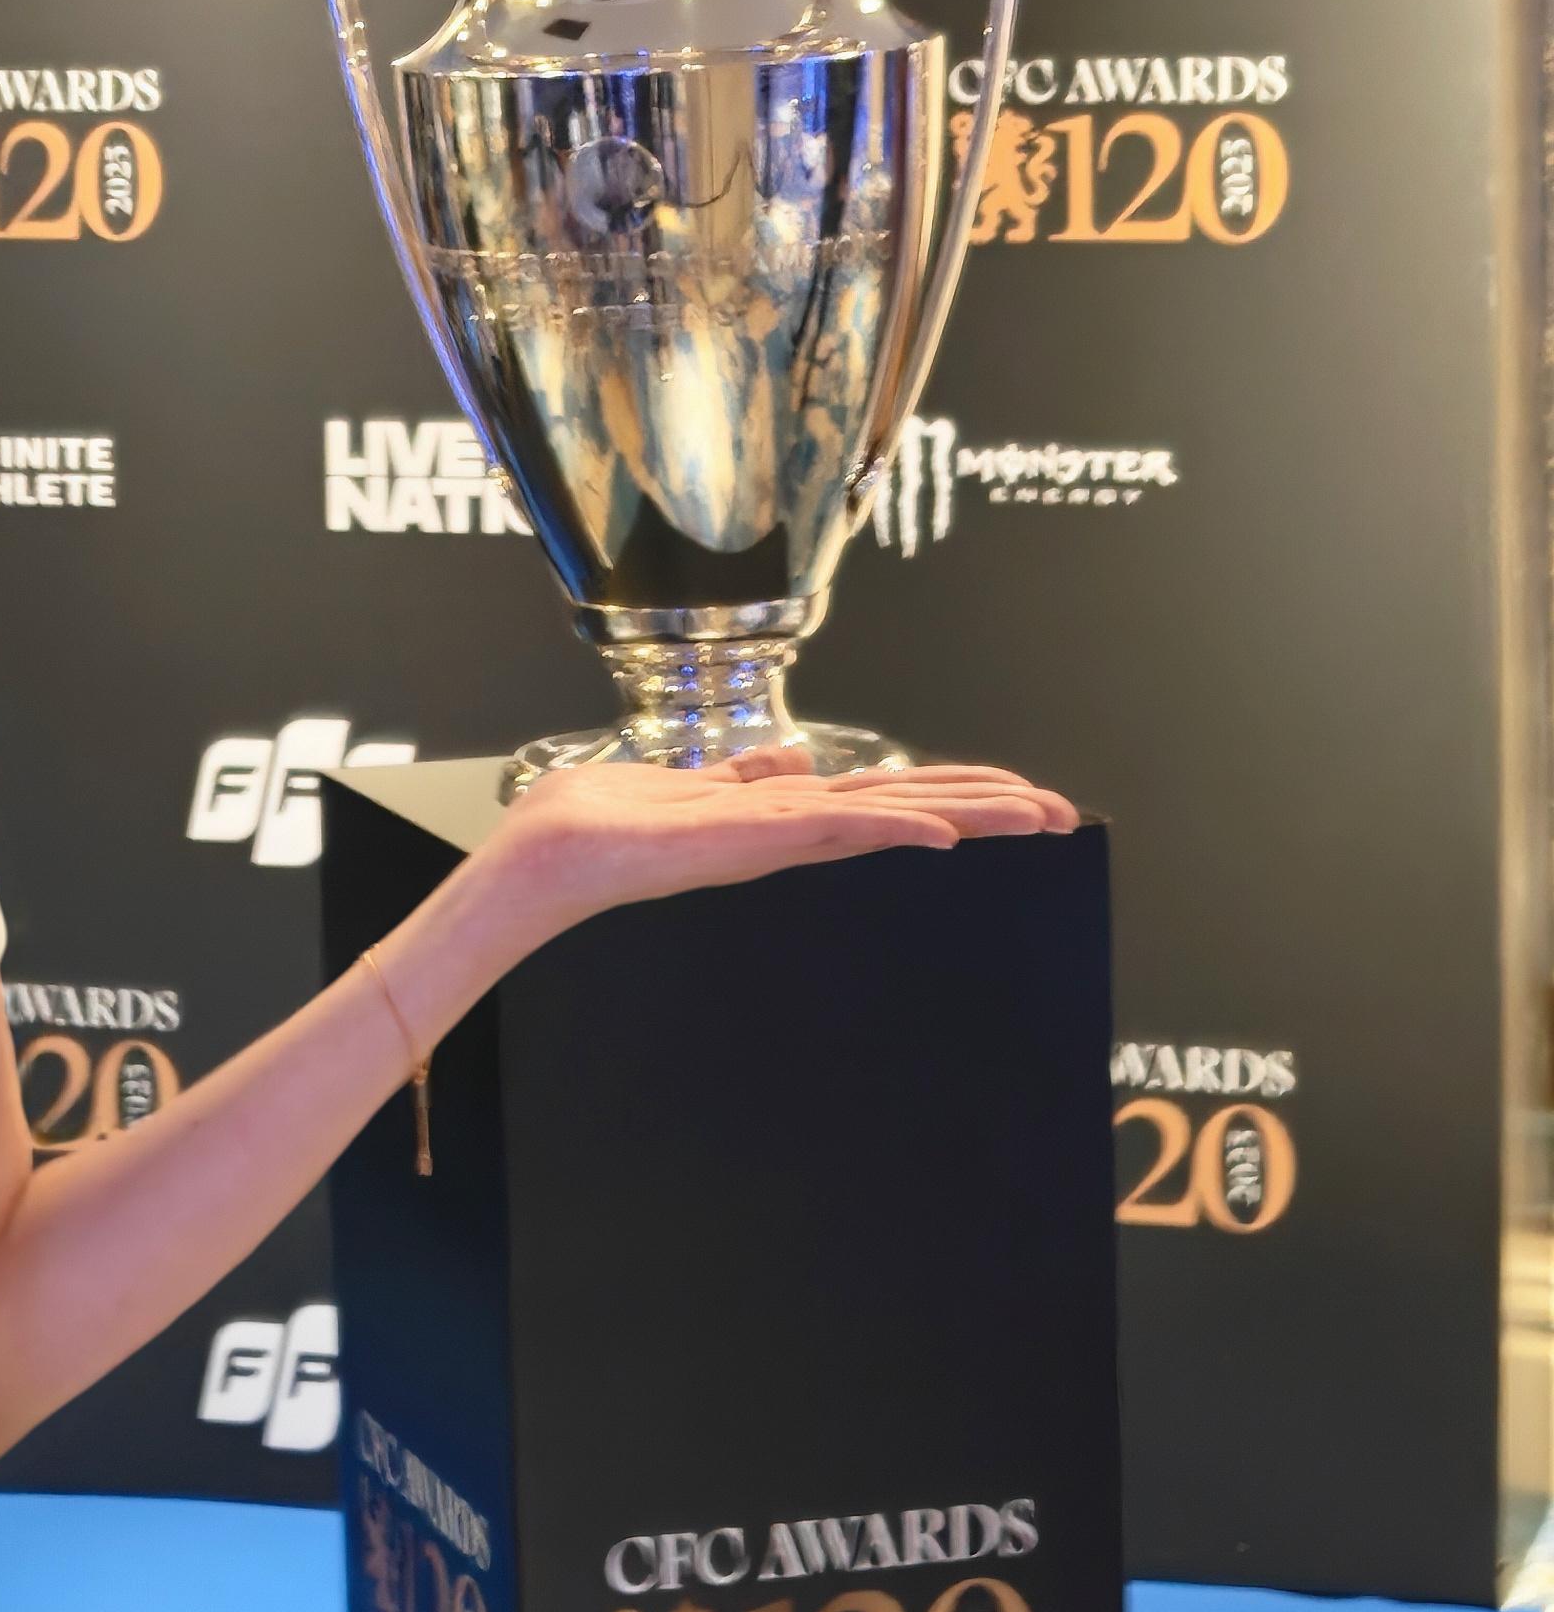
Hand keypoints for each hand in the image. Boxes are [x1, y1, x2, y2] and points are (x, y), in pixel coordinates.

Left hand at [410, 749, 1078, 1005]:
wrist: (550, 856)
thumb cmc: (605, 824)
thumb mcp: (686, 784)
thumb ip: (743, 774)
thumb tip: (792, 754)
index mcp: (782, 814)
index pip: (887, 799)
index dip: (954, 794)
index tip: (1018, 794)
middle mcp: (792, 827)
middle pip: (909, 810)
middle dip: (986, 808)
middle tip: (1061, 811)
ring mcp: (778, 835)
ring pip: (890, 817)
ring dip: (965, 813)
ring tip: (1035, 814)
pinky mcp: (752, 838)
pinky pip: (836, 828)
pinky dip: (891, 828)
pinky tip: (941, 833)